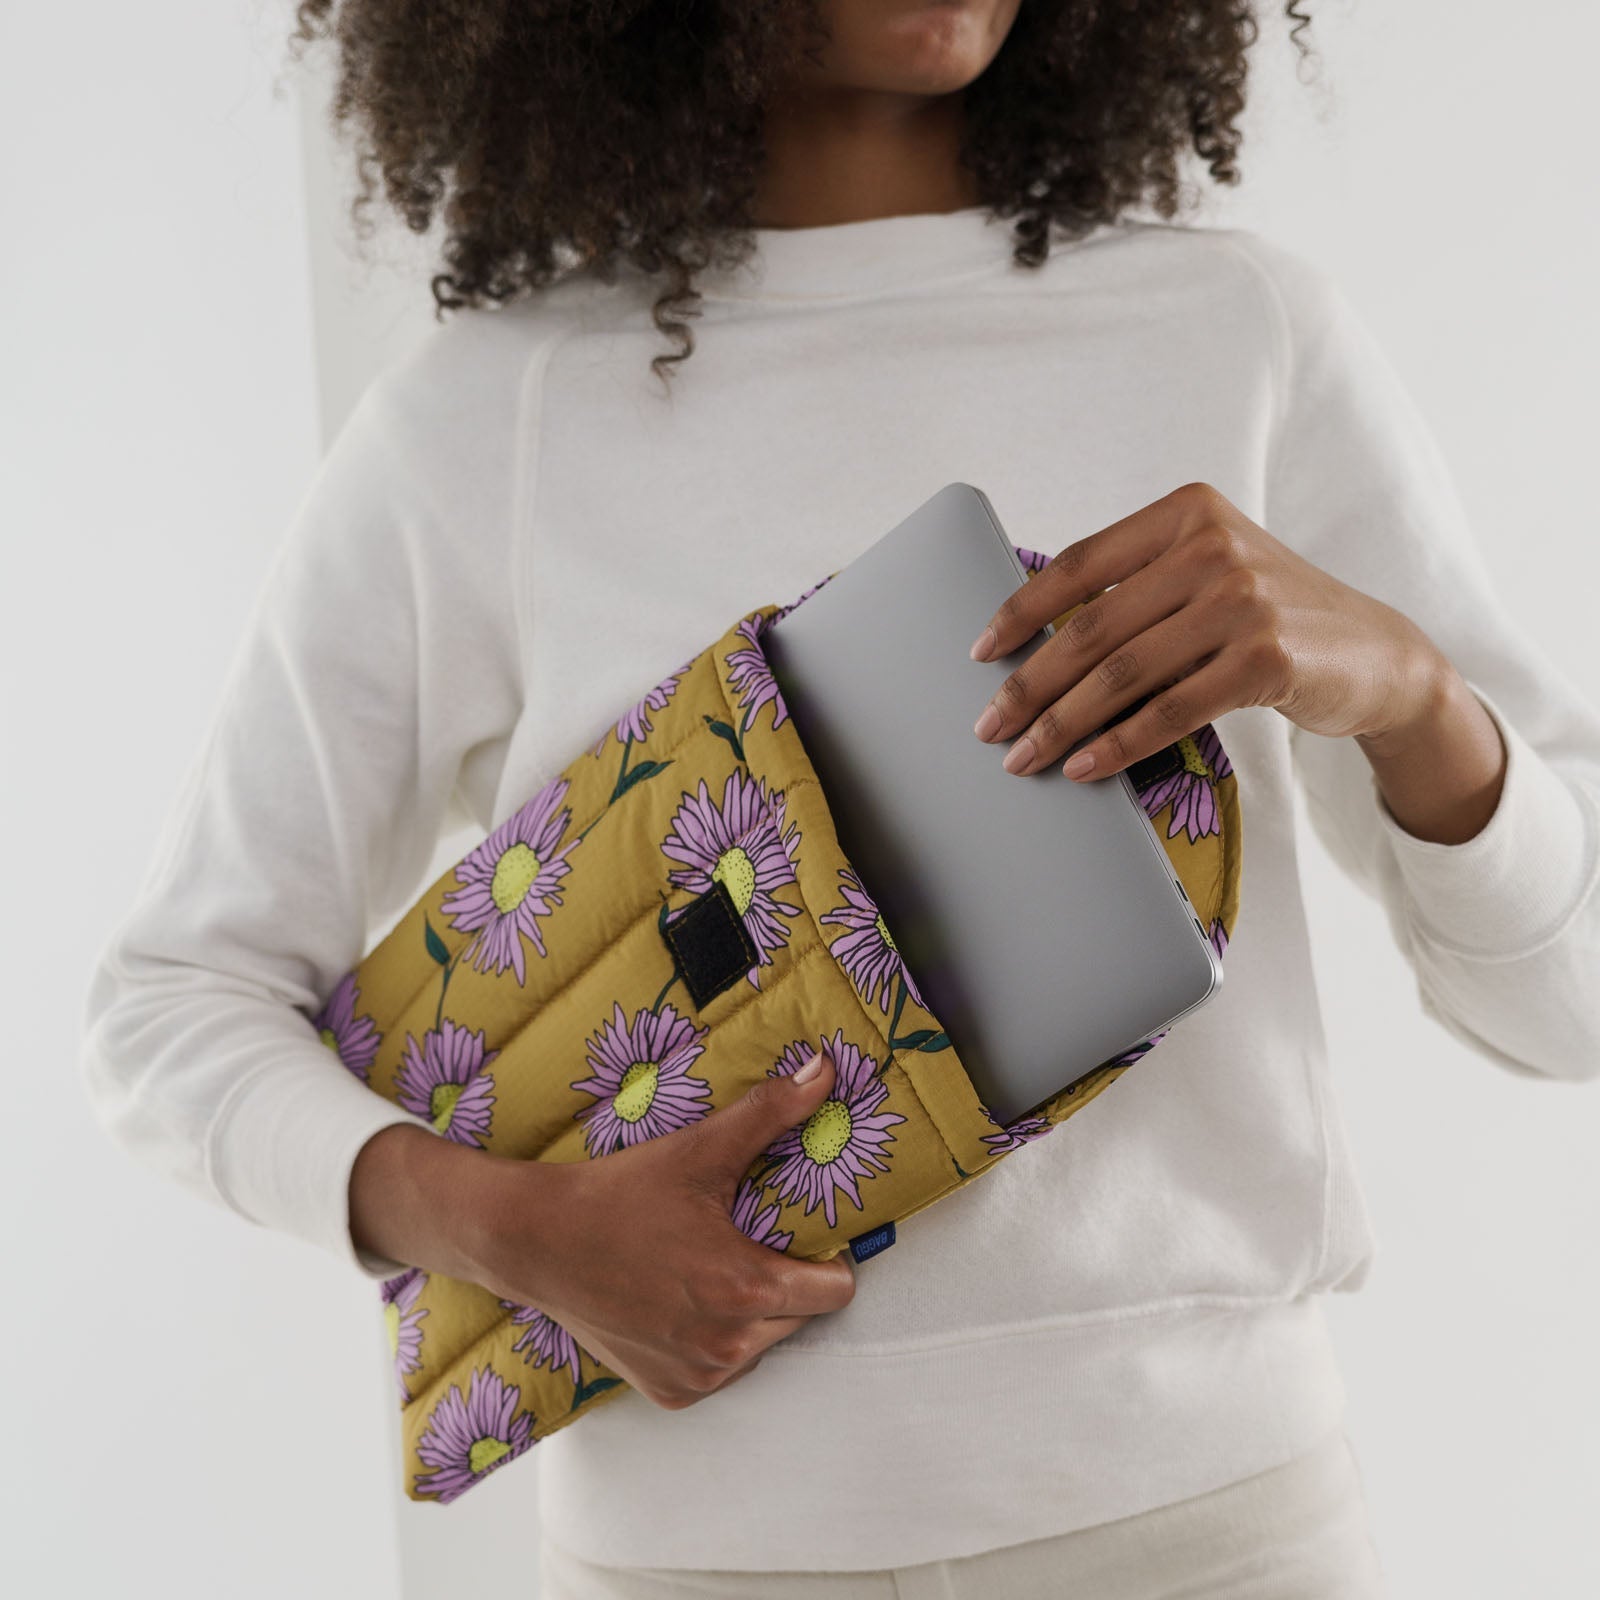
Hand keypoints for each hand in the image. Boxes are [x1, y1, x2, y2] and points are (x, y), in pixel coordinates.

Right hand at [453, 1049, 856, 1410]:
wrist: (537, 1241)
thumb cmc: (620, 1194)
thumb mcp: (700, 1150)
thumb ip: (771, 1112)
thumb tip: (826, 1070)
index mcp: (746, 1287)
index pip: (836, 1290)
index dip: (831, 1259)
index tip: (806, 1236)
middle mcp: (728, 1345)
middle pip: (802, 1316)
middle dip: (789, 1282)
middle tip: (751, 1243)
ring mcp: (698, 1376)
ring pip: (762, 1345)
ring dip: (753, 1315)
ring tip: (712, 1269)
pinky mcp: (670, 1392)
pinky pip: (721, 1370)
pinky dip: (714, 1341)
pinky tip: (683, 1302)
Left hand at [967, 480, 1448, 779]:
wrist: (1375, 653)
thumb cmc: (1268, 618)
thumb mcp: (1206, 574)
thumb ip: (1136, 586)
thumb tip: (1031, 641)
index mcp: (1186, 513)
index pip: (1079, 564)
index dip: (1019, 613)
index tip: (979, 654)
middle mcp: (1212, 547)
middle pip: (1091, 628)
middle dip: (1029, 685)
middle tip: (989, 727)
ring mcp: (1243, 602)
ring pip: (1122, 675)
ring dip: (1061, 724)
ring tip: (1023, 759)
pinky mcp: (1266, 660)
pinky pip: (1168, 712)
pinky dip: (1117, 744)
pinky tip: (1083, 767)